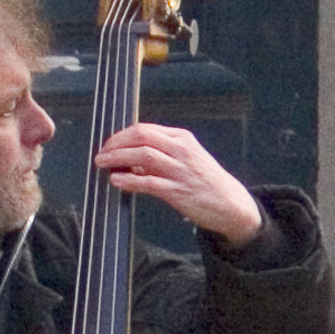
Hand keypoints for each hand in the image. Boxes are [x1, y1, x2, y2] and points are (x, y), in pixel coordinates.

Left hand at [94, 123, 263, 246]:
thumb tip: (131, 161)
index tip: (109, 144)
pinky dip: (129, 181)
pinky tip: (117, 181)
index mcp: (182, 139)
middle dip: (116, 143)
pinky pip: (148, 182)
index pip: (144, 129)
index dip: (122, 135)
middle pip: (141, 137)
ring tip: (103, 164)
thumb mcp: (188, 159)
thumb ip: (162, 156)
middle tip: (102, 153)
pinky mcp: (178, 191)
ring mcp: (180, 170)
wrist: (232, 204)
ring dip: (117, 158)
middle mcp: (181, 150)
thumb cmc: (207, 182)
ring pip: (142, 156)